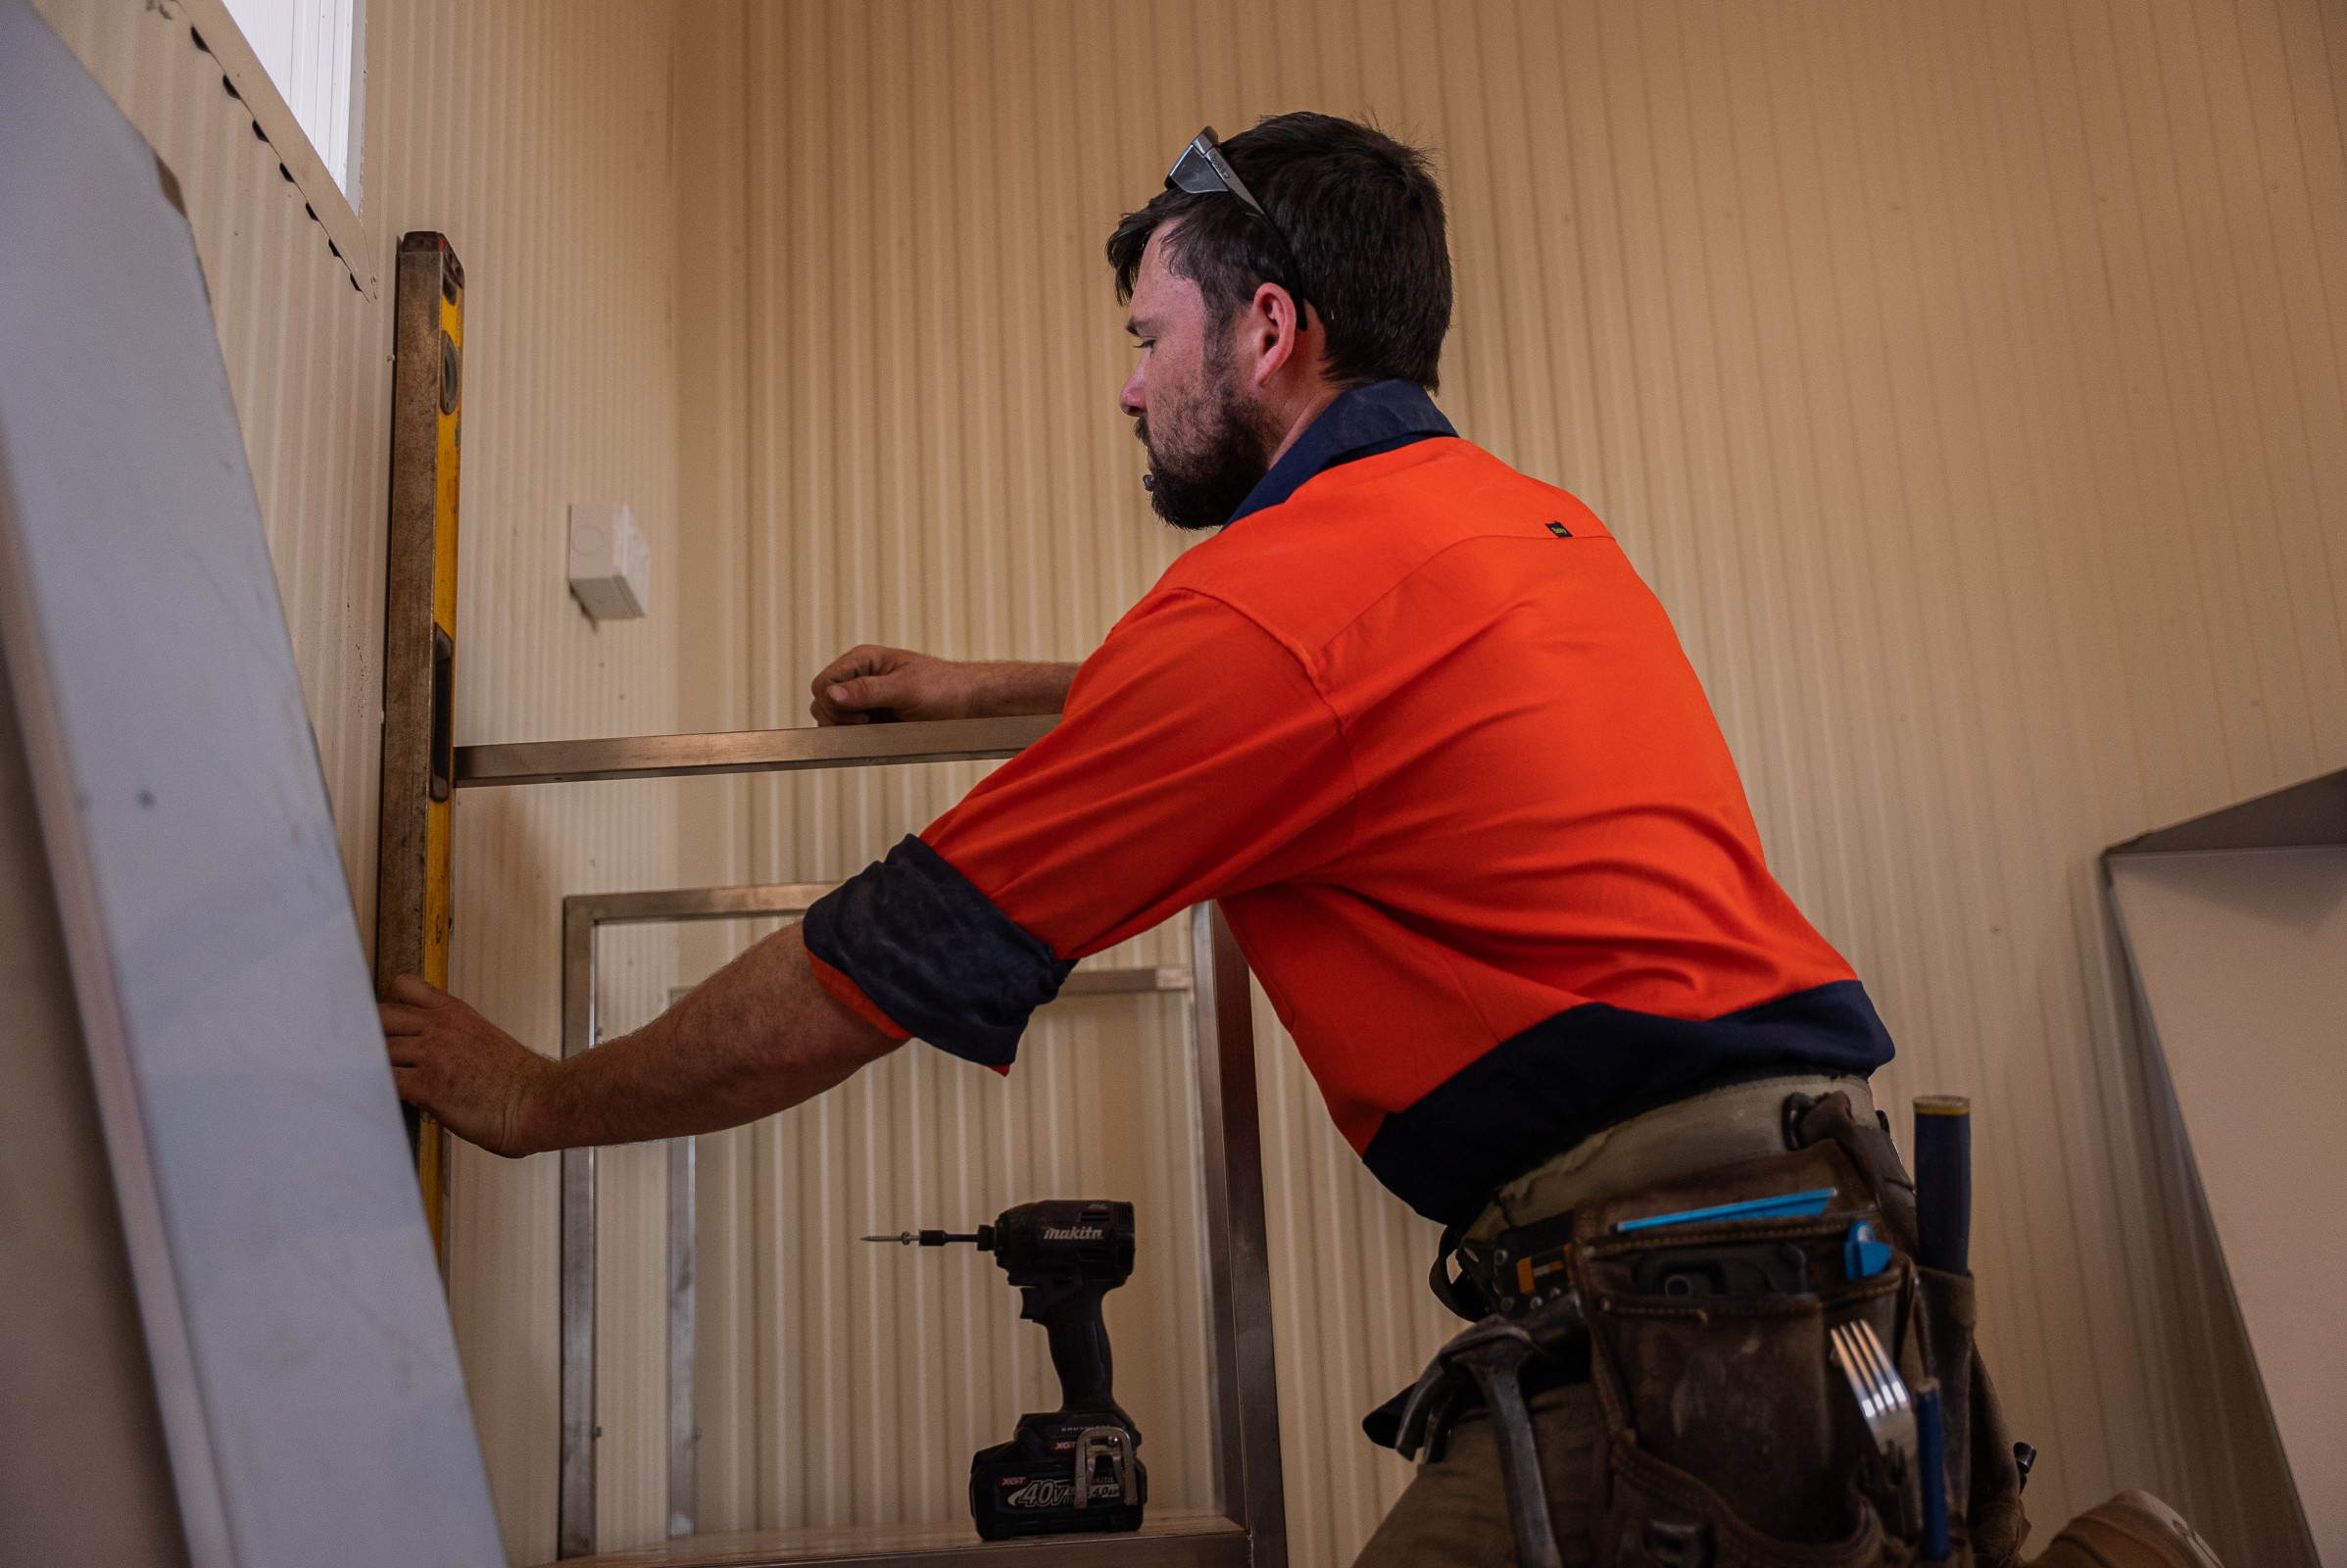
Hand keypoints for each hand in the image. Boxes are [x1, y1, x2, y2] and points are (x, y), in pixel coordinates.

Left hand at [379, 975, 554, 1157]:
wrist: (539, 1101)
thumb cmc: (518, 1081)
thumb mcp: (484, 1040)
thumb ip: (452, 1038)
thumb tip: (428, 1055)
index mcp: (454, 1012)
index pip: (404, 987)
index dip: (390, 1007)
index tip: (386, 1027)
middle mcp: (439, 1027)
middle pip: (379, 1016)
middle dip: (371, 1037)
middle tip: (371, 1058)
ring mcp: (431, 1054)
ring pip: (376, 1049)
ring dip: (370, 1067)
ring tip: (371, 1082)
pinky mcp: (426, 1084)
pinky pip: (382, 1080)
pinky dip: (374, 1089)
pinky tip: (381, 1099)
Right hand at [808, 644, 976, 724]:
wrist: (968, 703)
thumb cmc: (944, 688)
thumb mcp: (905, 688)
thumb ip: (866, 691)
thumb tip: (831, 693)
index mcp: (863, 660)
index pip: (822, 683)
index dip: (833, 703)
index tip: (860, 715)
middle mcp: (859, 676)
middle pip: (821, 701)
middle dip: (838, 718)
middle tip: (868, 723)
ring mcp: (865, 697)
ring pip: (832, 717)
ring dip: (848, 728)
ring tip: (876, 727)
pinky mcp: (873, 715)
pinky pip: (850, 729)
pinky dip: (858, 735)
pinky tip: (879, 733)